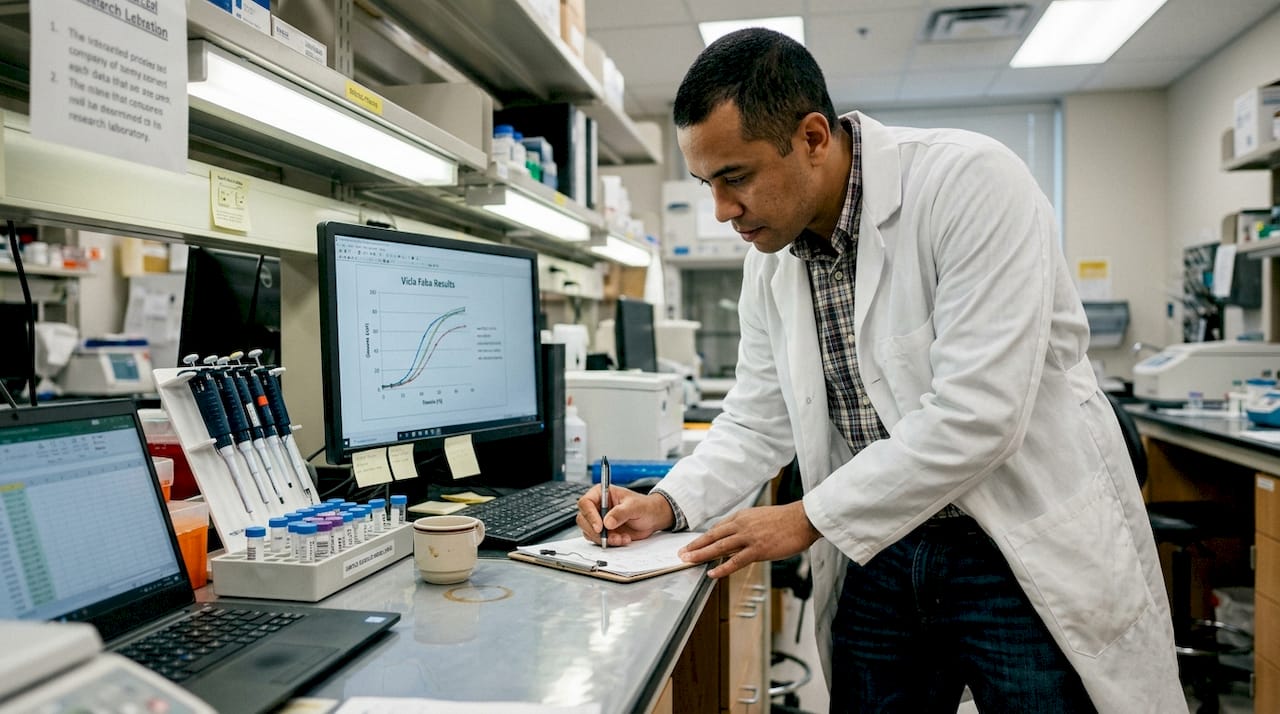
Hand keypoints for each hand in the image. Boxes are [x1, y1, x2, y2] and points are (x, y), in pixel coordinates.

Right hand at [576, 485, 674, 546]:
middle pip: (583, 519)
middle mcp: (597, 507)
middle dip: (595, 531)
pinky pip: (598, 540)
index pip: (586, 503)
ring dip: (604, 539)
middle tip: (608, 537)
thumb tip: (607, 522)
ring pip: (589, 532)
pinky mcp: (604, 532)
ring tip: (621, 538)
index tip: (599, 527)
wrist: (652, 518)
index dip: (590, 515)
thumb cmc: (644, 506)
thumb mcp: (634, 506)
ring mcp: (599, 520)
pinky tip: (622, 539)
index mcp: (601, 494)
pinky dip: (609, 543)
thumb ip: (621, 513)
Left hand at [679, 501, 820, 578]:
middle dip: (695, 545)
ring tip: (689, 561)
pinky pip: (736, 560)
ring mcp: (749, 537)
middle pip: (713, 536)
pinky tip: (712, 573)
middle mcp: (742, 525)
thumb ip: (747, 526)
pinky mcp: (758, 549)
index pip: (718, 528)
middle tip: (682, 553)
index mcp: (742, 517)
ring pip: (719, 547)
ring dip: (702, 554)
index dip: (704, 538)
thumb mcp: (761, 518)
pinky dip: (722, 568)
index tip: (693, 544)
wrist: (803, 519)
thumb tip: (737, 537)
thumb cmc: (786, 521)